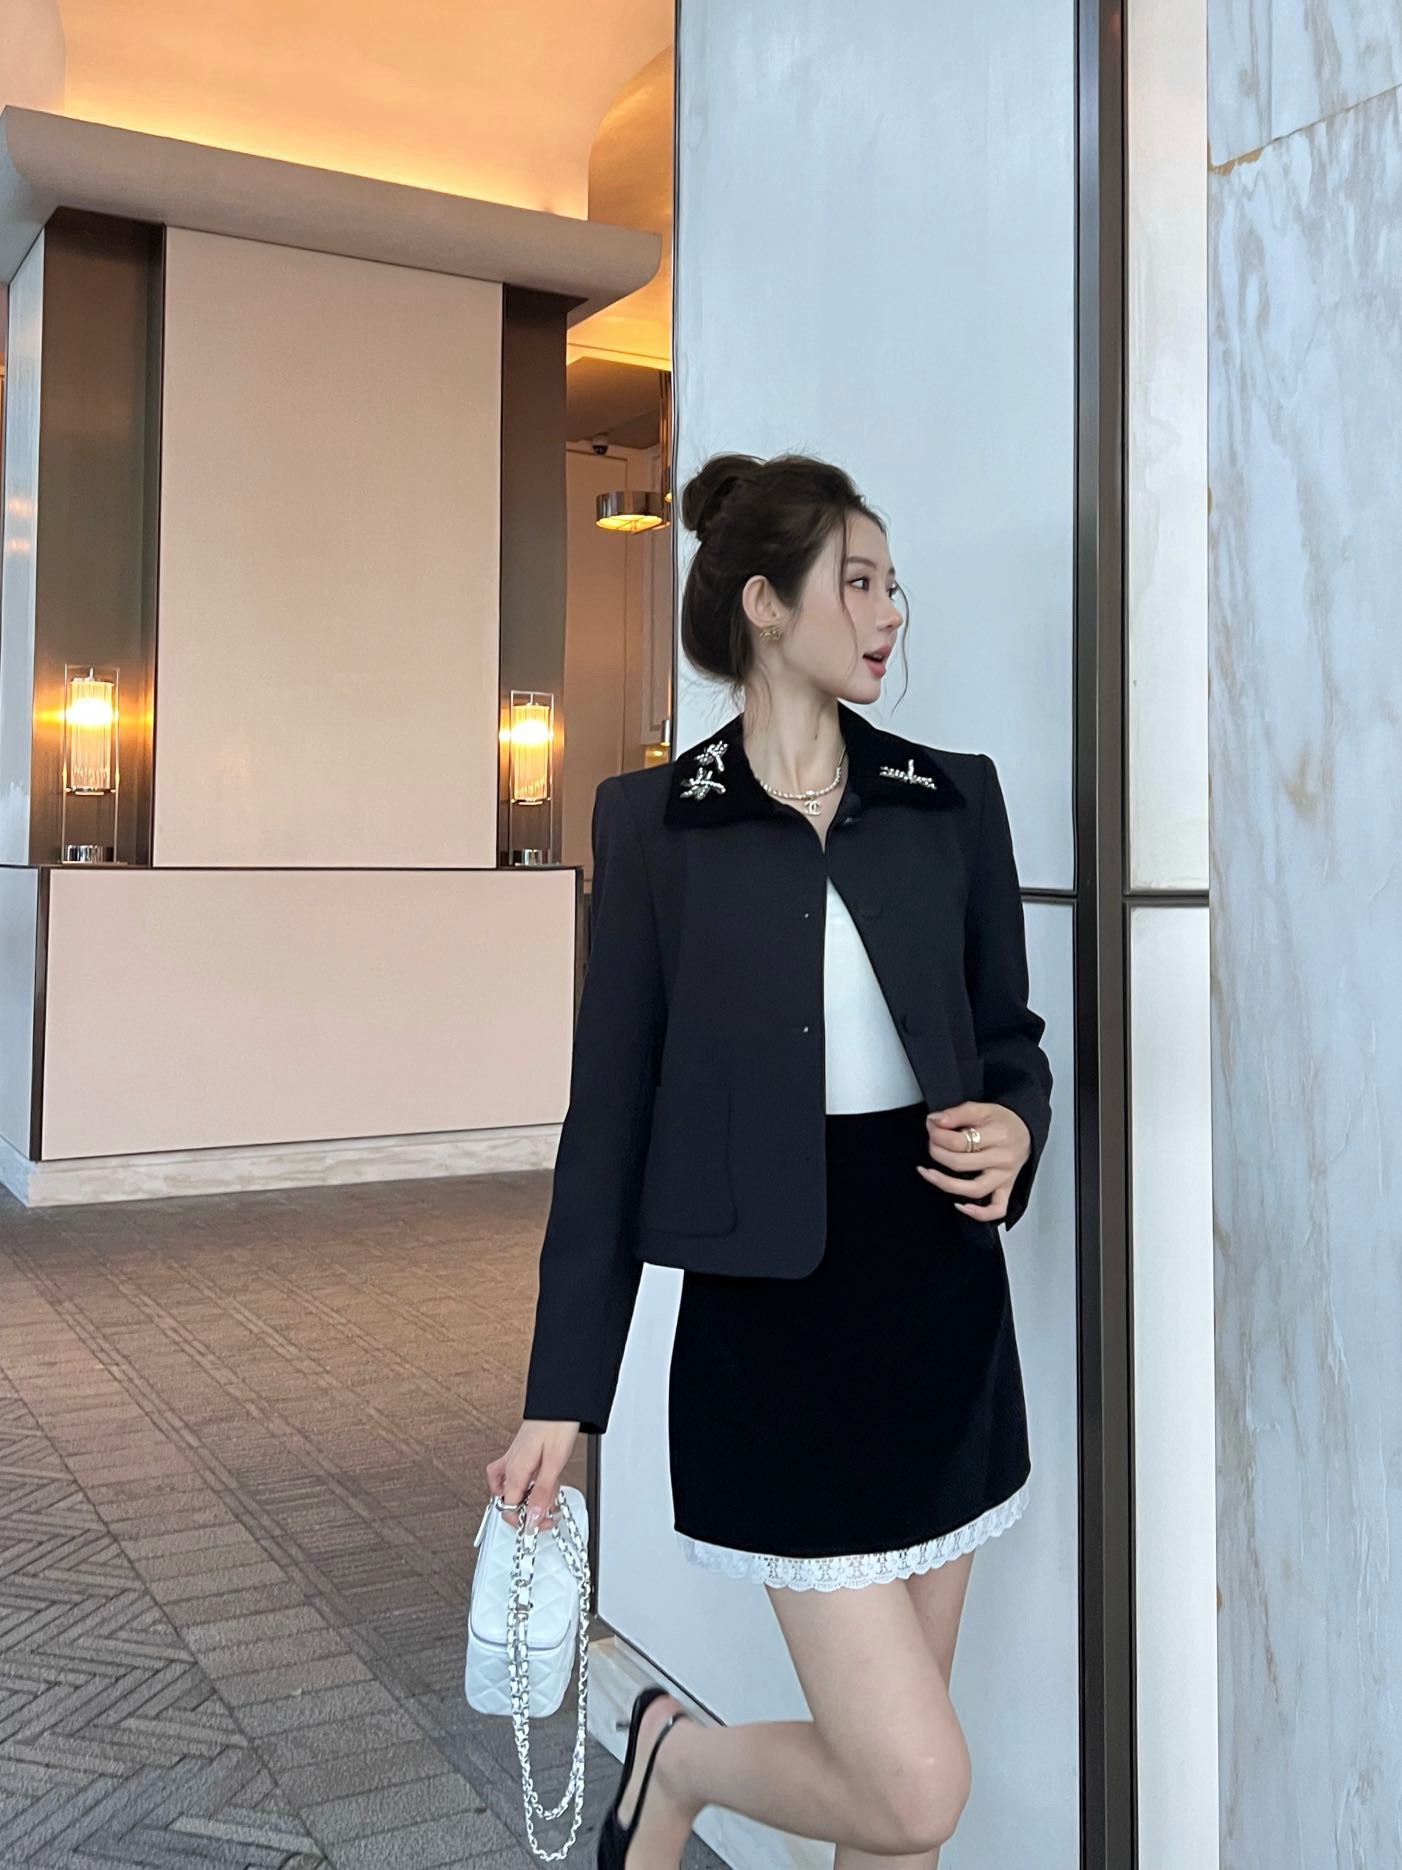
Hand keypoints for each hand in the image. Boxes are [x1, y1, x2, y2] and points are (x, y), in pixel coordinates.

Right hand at [486, 1419, 580, 1531]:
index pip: (509, 1508)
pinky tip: (532, 1484)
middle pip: (509, 1501)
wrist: (558, 1402)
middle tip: (549, 1513)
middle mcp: (510, 1466)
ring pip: (511, 1489)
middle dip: (529, 1511)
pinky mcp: (518, 1453)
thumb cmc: (557, 1426)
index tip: (541, 1525)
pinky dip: (521, 1484)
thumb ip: (542, 1493)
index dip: (525, 1521)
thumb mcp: (554, 1464)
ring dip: (529, 1497)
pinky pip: (511, 1475)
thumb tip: (533, 1519)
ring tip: (549, 1495)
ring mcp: (512, 1458)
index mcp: (515, 1471)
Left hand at [918, 1100, 1031, 1221]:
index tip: (932, 1128)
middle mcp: (1002, 1159)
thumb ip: (956, 1113)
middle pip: (961, 1164)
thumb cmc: (1004, 1121)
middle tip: (931, 1144)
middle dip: (937, 1153)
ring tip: (928, 1173)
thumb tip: (935, 1121)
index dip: (938, 1135)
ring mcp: (1004, 1177)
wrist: (1026, 1130)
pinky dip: (979, 1213)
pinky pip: (997, 1209)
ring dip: (945, 1183)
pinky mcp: (1006, 1190)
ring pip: (973, 1189)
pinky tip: (961, 1206)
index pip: (960, 1141)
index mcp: (998, 1136)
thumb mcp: (981, 1108)